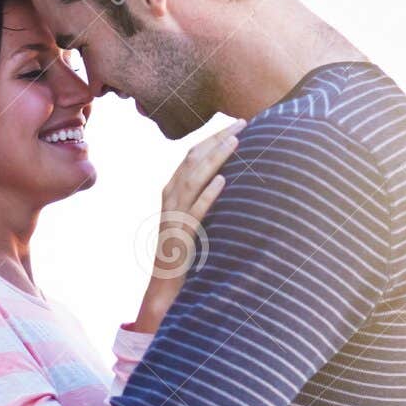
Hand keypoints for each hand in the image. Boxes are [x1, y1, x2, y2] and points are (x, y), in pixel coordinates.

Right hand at [134, 119, 244, 331]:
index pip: (191, 155)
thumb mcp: (190, 216)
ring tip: (235, 142)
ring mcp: (174, 215)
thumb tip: (223, 177)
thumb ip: (200, 196)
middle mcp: (170, 198)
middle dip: (217, 138)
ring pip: (193, 178)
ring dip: (215, 158)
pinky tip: (223, 181)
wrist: (164, 283)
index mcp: (171, 191)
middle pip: (192, 159)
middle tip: (242, 122)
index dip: (211, 137)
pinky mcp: (181, 234)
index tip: (233, 124)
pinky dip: (208, 194)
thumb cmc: (182, 250)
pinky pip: (196, 210)